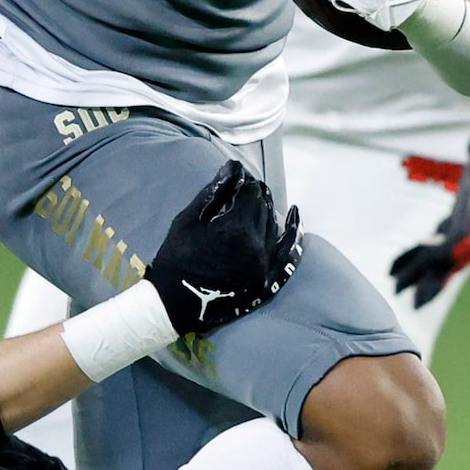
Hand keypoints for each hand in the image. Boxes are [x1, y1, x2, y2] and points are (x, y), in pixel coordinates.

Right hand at [149, 159, 302, 336]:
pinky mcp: (265, 277)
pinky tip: (294, 214)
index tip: (235, 177)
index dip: (243, 181)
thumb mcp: (188, 220)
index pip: (251, 192)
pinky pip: (285, 251)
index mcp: (236, 229)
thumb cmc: (176, 258)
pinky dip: (292, 232)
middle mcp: (256, 246)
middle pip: (264, 207)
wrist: (175, 301)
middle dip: (254, 195)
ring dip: (265, 210)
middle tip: (243, 188)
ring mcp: (263, 264)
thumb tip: (232, 168)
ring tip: (253, 202)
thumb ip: (213, 192)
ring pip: (273, 225)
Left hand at [388, 119, 469, 303]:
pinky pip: (442, 246)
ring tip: (396, 286)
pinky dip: (422, 254)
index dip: (446, 252)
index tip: (426, 263)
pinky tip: (402, 264)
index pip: (465, 241)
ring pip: (446, 258)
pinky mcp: (464, 222)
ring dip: (422, 271)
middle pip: (452, 259)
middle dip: (428, 274)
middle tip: (399, 291)